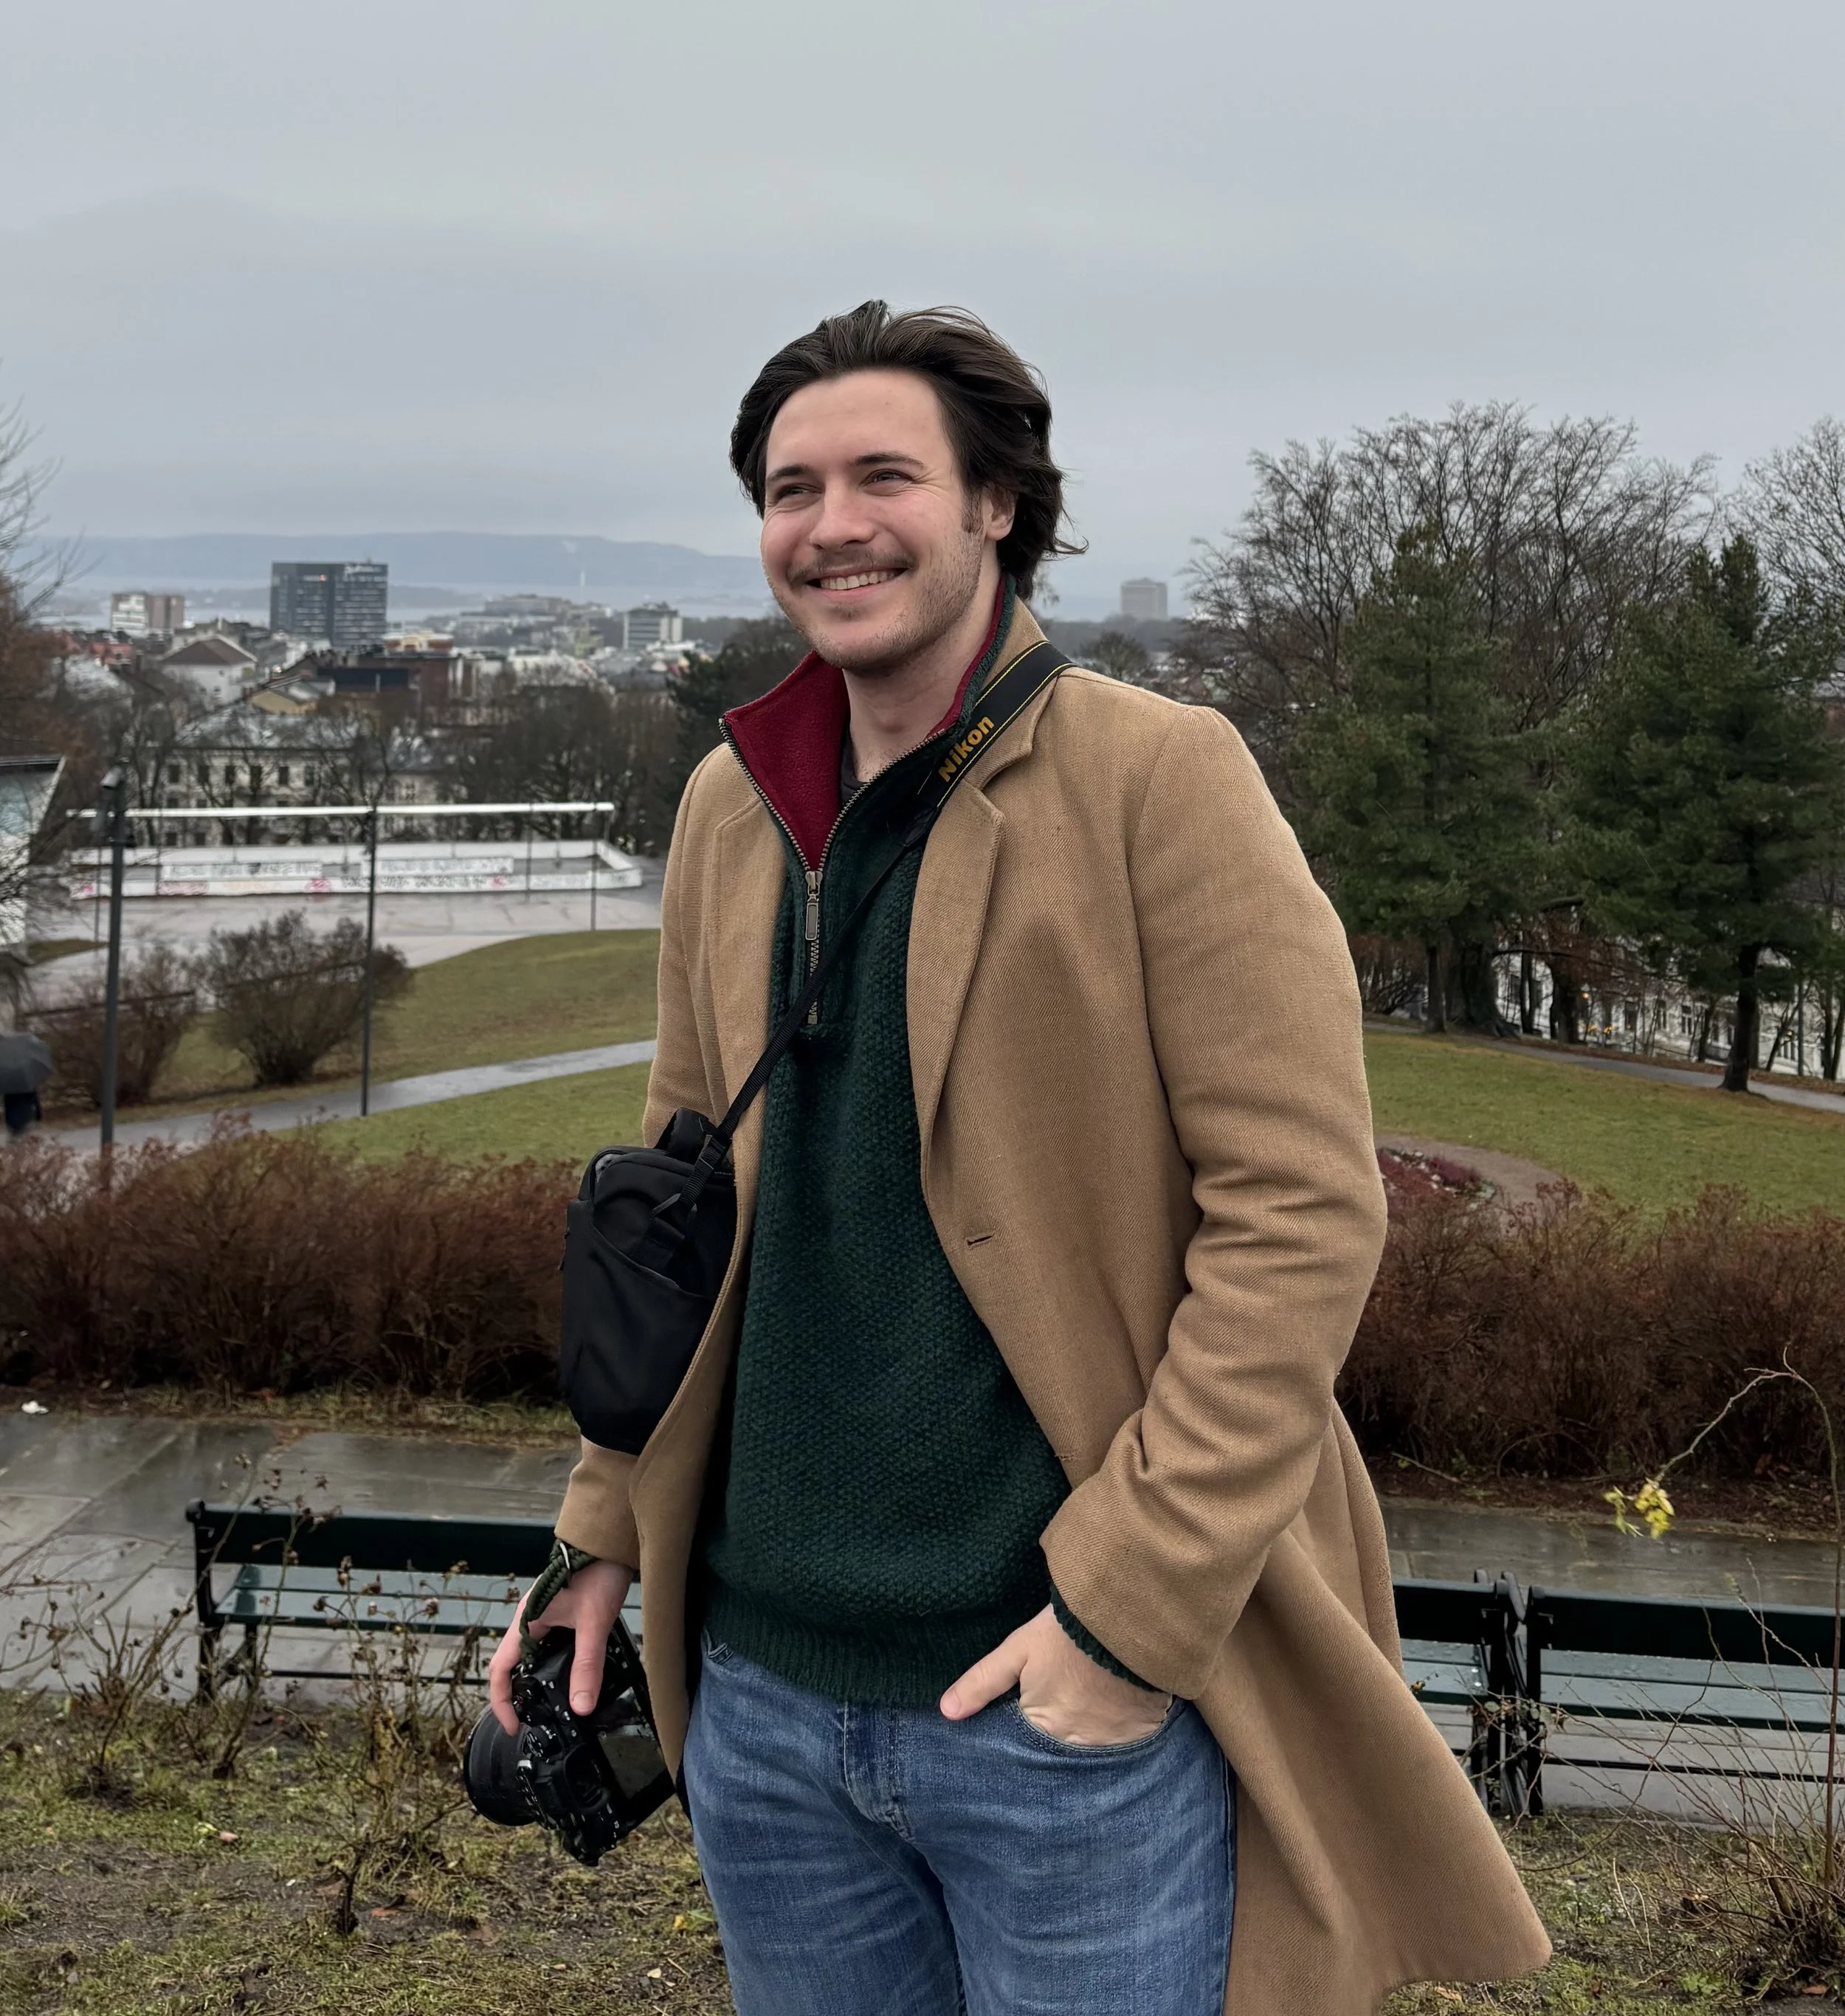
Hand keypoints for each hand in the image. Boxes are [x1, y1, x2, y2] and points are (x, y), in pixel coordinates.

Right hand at [487, 1557, 633, 1734]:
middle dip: (517, 1695)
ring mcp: (544, 1614)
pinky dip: (551, 1664)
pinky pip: (547, 1644)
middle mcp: (529, 1618)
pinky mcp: (560, 1611)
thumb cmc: (598, 1572)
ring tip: (552, 1705)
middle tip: (533, 1721)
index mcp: (526, 1620)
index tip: (514, 1727)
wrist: (612, 1540)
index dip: (501, 1702)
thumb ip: (587, 1664)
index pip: (499, 1669)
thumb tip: (581, 1706)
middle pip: (512, 1664)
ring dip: (535, 1680)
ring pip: (531, 1654)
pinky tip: (571, 1675)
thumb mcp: (594, 1623)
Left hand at [939, 1603, 1170, 1745]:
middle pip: (1057, 1752)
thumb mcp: (1019, 1649)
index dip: (1021, 1735)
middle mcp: (1074, 1746)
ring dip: (1085, 1741)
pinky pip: (1123, 1747)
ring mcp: (1110, 1744)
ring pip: (1090, 1752)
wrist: (1129, 1619)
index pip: (1023, 1748)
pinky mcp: (1141, 1734)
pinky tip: (1115, 1718)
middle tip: (1058, 1718)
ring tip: (1086, 1719)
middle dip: (1054, 1742)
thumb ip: (983, 1682)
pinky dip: (1117, 1737)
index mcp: (1041, 1728)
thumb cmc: (1068, 1632)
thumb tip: (946, 1712)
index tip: (1025, 1721)